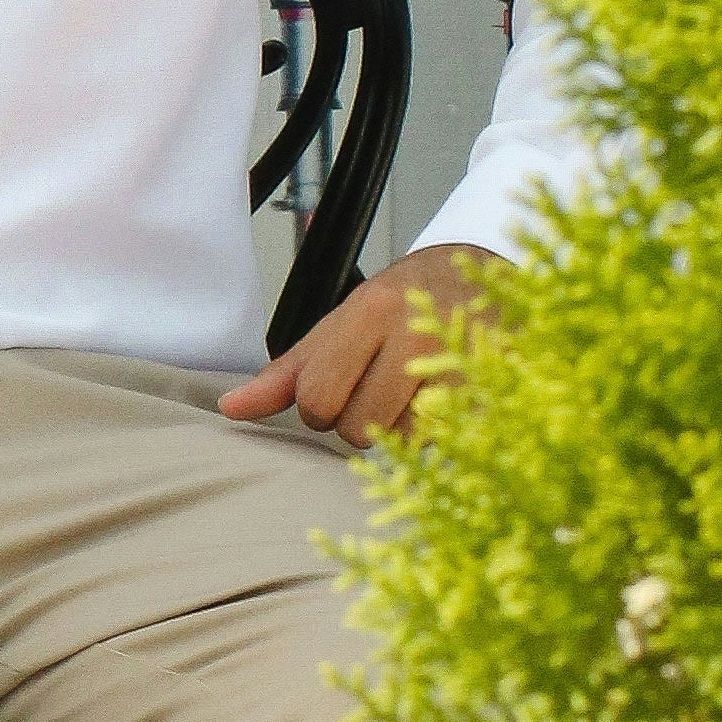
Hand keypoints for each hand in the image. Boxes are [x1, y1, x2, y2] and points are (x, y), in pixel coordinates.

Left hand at [218, 241, 498, 450]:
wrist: (480, 278)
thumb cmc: (402, 304)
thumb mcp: (339, 324)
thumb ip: (287, 372)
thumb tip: (231, 409)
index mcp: (370, 312)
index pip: (318, 398)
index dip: (319, 407)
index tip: (338, 386)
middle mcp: (416, 336)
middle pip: (357, 428)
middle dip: (357, 420)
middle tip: (376, 388)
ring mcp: (459, 366)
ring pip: (400, 442)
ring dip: (397, 430)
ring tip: (410, 392)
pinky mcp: (490, 393)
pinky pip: (440, 443)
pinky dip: (433, 433)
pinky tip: (438, 400)